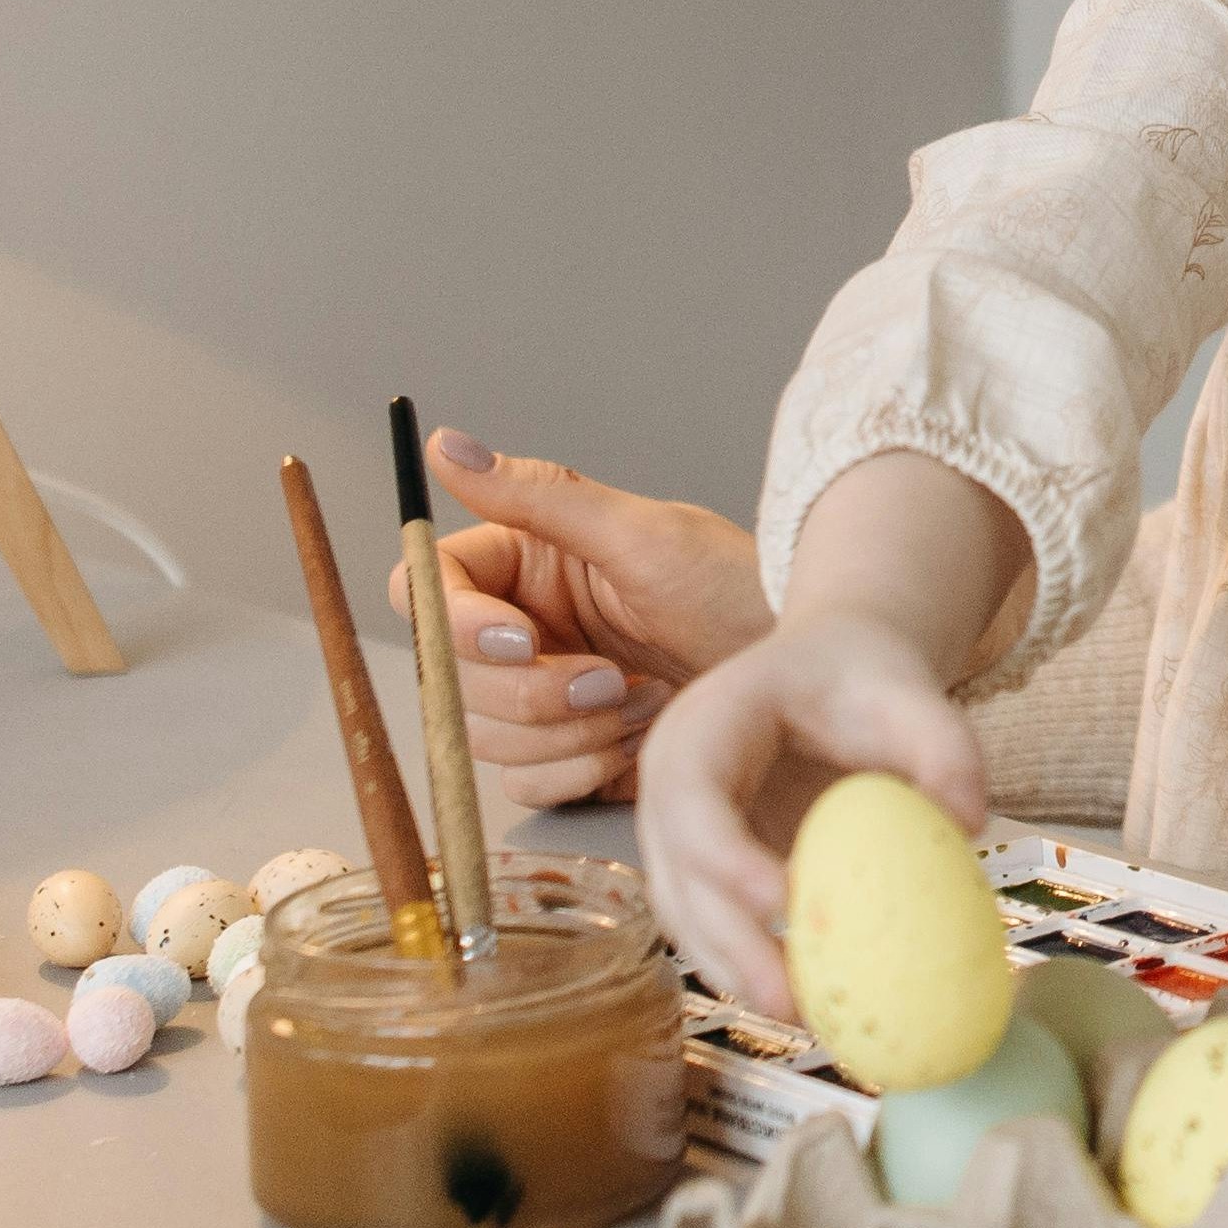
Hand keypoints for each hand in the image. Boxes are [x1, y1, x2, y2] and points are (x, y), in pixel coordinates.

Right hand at [396, 429, 774, 808]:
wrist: (800, 685)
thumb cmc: (740, 592)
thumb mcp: (644, 537)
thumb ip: (539, 498)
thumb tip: (446, 446)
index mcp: (527, 561)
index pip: (428, 588)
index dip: (453, 622)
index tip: (520, 640)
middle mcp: (523, 626)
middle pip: (450, 674)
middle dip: (530, 690)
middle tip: (613, 679)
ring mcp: (543, 694)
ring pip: (483, 735)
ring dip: (565, 730)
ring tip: (643, 700)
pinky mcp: (568, 753)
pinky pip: (526, 781)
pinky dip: (580, 768)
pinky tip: (639, 739)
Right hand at [637, 612, 987, 1015]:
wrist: (835, 670)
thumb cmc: (863, 679)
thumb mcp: (911, 693)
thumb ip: (946, 747)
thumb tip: (967, 823)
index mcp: (705, 724)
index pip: (692, 795)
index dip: (725, 855)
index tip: (784, 902)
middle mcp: (672, 782)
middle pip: (679, 872)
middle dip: (729, 942)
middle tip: (790, 1000)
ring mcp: (680, 831)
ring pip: (686, 914)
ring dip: (736, 971)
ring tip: (806, 1018)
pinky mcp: (704, 870)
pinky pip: (712, 927)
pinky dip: (750, 967)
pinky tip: (808, 1002)